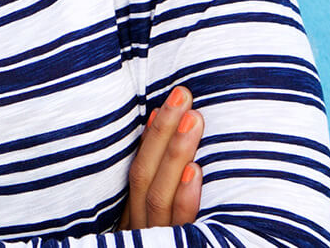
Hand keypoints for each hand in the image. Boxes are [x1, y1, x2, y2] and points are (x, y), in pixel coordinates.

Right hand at [119, 86, 202, 229]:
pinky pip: (179, 225)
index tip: (165, 104)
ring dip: (175, 153)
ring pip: (158, 193)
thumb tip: (169, 133)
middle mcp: (140, 223)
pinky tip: (195, 170)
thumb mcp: (157, 215)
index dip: (151, 136)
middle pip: (143, 173)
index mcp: (134, 212)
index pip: (137, 167)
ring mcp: (157, 237)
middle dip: (163, 132)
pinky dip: (185, 197)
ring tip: (194, 118)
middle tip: (183, 95)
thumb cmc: (172, 234)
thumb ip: (160, 188)